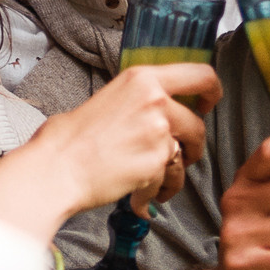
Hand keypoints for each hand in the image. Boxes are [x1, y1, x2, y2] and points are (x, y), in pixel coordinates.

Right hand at [0, 62, 217, 240]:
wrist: (57, 167)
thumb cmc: (69, 139)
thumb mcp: (107, 99)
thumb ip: (137, 101)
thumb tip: (154, 112)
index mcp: (142, 79)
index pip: (200, 75)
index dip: (212, 91)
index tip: (208, 104)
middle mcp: (155, 101)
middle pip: (198, 124)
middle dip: (193, 145)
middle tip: (180, 155)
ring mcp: (158, 132)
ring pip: (185, 157)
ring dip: (173, 172)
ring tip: (153, 181)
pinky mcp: (156, 163)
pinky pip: (168, 180)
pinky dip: (156, 192)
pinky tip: (138, 194)